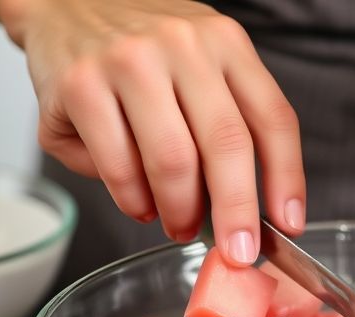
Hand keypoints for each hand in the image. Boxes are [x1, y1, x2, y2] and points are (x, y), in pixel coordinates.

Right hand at [0, 0, 305, 264]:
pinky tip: (139, 204)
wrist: (65, 1)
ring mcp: (128, 62)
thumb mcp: (200, 59)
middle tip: (237, 253)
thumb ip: (227, 117)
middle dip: (236, 212)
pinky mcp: (80, 85)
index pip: (273, 118)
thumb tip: (242, 206)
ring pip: (172, 162)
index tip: (289, 225)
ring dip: (179, 211)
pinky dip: (132, 200)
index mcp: (224, 42)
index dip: (287, 179)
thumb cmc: (141, 44)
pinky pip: (118, 166)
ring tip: (179, 226)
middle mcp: (182, 45)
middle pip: (226, 145)